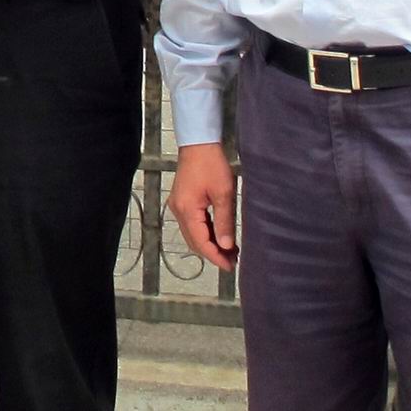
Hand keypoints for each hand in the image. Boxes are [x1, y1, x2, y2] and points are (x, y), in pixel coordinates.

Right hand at [169, 145, 238, 270]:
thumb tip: (226, 246)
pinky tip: (219, 234)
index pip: (201, 242)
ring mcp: (178, 206)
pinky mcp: (182, 202)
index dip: (215, 257)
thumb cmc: (211, 164)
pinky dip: (206, 232)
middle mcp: (178, 211)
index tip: (230, 266)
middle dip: (212, 253)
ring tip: (229, 250)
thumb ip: (225, 221)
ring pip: (193, 234)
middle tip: (232, 260)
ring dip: (210, 243)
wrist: (199, 144)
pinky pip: (193, 224)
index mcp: (187, 210)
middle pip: (194, 241)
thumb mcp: (224, 194)